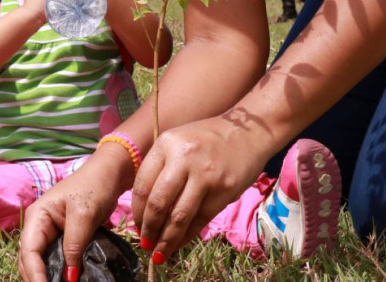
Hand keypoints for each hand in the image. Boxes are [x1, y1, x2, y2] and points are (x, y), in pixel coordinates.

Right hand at [18, 149, 133, 280]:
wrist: (109, 174)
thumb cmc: (94, 187)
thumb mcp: (84, 215)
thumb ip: (74, 246)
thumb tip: (69, 277)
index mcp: (37, 217)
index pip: (29, 252)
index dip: (35, 274)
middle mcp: (37, 227)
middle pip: (29, 261)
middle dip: (37, 278)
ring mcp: (48, 233)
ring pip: (40, 262)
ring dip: (47, 276)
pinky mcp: (61, 238)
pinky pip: (54, 259)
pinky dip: (57, 272)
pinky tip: (66, 279)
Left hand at [132, 118, 268, 261]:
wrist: (248, 132)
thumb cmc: (208, 140)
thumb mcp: (178, 142)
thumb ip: (161, 168)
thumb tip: (145, 211)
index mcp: (166, 144)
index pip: (143, 186)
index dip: (137, 213)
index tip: (136, 227)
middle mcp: (183, 158)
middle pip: (158, 204)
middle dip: (148, 230)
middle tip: (145, 244)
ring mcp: (205, 175)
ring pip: (178, 217)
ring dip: (166, 241)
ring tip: (159, 254)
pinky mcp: (223, 190)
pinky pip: (200, 220)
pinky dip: (187, 236)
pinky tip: (179, 244)